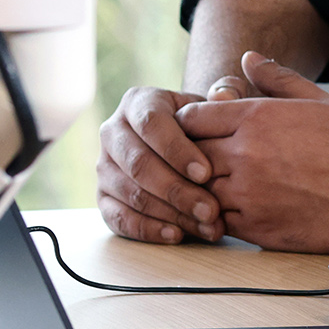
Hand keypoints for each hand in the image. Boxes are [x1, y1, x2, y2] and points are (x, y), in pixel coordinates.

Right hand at [97, 76, 245, 243]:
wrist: (187, 144)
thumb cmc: (205, 123)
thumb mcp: (216, 105)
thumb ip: (226, 94)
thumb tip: (222, 95)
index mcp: (138, 103)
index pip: (152, 125)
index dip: (178, 151)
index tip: (206, 173)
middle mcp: (113, 132)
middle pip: (139, 163)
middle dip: (177, 189)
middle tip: (210, 209)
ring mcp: (104, 166)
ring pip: (131, 193)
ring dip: (169, 213)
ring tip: (204, 226)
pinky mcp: (103, 197)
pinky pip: (118, 218)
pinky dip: (147, 229)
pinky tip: (176, 234)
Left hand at [177, 52, 328, 253]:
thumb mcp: (319, 101)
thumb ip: (278, 78)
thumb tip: (249, 57)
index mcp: (256, 118)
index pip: (193, 117)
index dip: (189, 123)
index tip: (197, 130)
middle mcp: (245, 153)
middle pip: (189, 154)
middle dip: (190, 156)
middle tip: (200, 160)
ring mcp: (247, 193)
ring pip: (198, 189)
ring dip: (202, 187)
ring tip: (215, 185)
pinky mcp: (254, 226)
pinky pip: (216, 220)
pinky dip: (217, 215)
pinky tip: (231, 209)